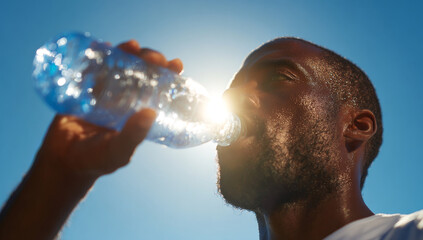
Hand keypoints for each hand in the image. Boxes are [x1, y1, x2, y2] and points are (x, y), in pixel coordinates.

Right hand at [36, 40, 183, 179]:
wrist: (63, 161)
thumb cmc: (96, 160)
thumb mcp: (118, 151)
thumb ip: (133, 136)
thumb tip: (151, 113)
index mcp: (139, 112)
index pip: (159, 88)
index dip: (169, 74)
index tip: (176, 64)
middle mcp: (125, 99)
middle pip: (142, 72)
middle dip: (150, 61)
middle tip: (155, 58)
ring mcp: (105, 92)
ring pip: (119, 66)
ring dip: (127, 53)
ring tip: (133, 46)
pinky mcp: (83, 89)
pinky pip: (92, 68)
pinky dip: (97, 55)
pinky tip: (102, 45)